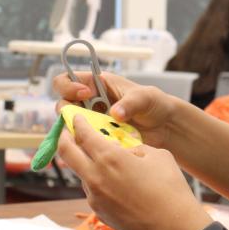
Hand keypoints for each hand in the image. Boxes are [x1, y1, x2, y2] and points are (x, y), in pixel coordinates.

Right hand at [52, 71, 174, 148]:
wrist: (165, 127)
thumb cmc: (155, 104)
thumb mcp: (145, 98)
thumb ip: (130, 103)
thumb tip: (115, 113)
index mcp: (97, 84)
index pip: (67, 80)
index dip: (69, 86)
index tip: (84, 94)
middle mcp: (90, 102)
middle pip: (63, 105)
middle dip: (69, 112)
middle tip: (86, 119)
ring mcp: (92, 121)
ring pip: (70, 126)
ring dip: (76, 131)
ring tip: (94, 136)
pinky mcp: (98, 139)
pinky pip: (83, 143)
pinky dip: (85, 146)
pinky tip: (97, 149)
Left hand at [58, 113, 211, 229]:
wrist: (174, 227)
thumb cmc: (169, 188)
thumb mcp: (156, 154)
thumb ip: (135, 148)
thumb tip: (127, 151)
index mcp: (109, 157)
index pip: (83, 134)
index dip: (77, 122)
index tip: (76, 117)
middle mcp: (95, 177)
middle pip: (66, 152)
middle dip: (64, 138)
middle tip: (67, 131)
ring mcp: (95, 197)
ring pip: (81, 173)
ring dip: (85, 162)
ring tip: (101, 159)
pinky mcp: (99, 213)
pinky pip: (92, 190)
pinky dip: (97, 181)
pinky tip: (114, 182)